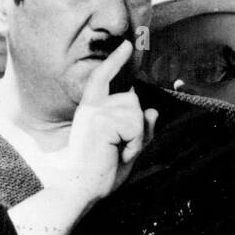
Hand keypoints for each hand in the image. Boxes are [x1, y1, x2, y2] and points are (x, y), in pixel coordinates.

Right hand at [63, 42, 157, 199]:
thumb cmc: (100, 172)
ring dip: (135, 137)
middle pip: (132, 100)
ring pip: (135, 112)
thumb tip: (152, 110)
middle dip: (136, 126)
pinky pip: (135, 126)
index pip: (103, 78)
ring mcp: (95, 112)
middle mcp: (91, 107)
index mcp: (92, 111)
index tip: (127, 45)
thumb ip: (140, 130)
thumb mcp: (126, 149)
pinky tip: (118, 153)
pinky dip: (134, 144)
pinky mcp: (101, 120)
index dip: (115, 61)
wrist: (81, 188)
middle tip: (120, 150)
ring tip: (118, 152)